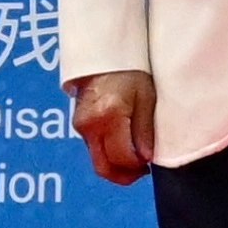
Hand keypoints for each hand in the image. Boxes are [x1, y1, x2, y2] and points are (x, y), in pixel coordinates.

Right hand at [68, 70, 156, 186]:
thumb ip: (144, 129)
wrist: (103, 53)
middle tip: (141, 172)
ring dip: (116, 163)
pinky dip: (108, 152)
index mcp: (109, 117)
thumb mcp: (146, 97)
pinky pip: (94, 146)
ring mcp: (81, 126)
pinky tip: (123, 144)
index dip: (136, 168)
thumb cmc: (130, 71)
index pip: (120, 158)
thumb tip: (145, 158)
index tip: (148, 166)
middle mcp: (90, 125)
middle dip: (122, 175)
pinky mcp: (79, 124)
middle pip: (102, 166)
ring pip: (97, 158)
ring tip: (136, 155)